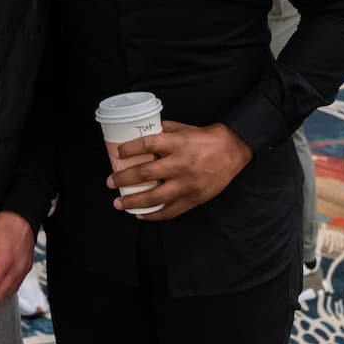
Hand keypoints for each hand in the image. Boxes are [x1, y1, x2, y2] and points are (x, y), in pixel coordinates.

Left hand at [110, 121, 252, 219]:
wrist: (232, 151)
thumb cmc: (205, 138)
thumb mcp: (183, 128)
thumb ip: (163, 131)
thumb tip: (140, 134)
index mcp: (178, 144)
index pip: (148, 145)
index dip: (130, 149)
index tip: (118, 153)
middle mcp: (181, 164)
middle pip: (146, 173)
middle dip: (124, 179)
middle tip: (110, 182)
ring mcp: (187, 184)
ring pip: (156, 197)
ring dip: (134, 202)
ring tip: (118, 203)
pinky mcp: (194, 198)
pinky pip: (171, 210)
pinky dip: (154, 215)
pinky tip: (140, 215)